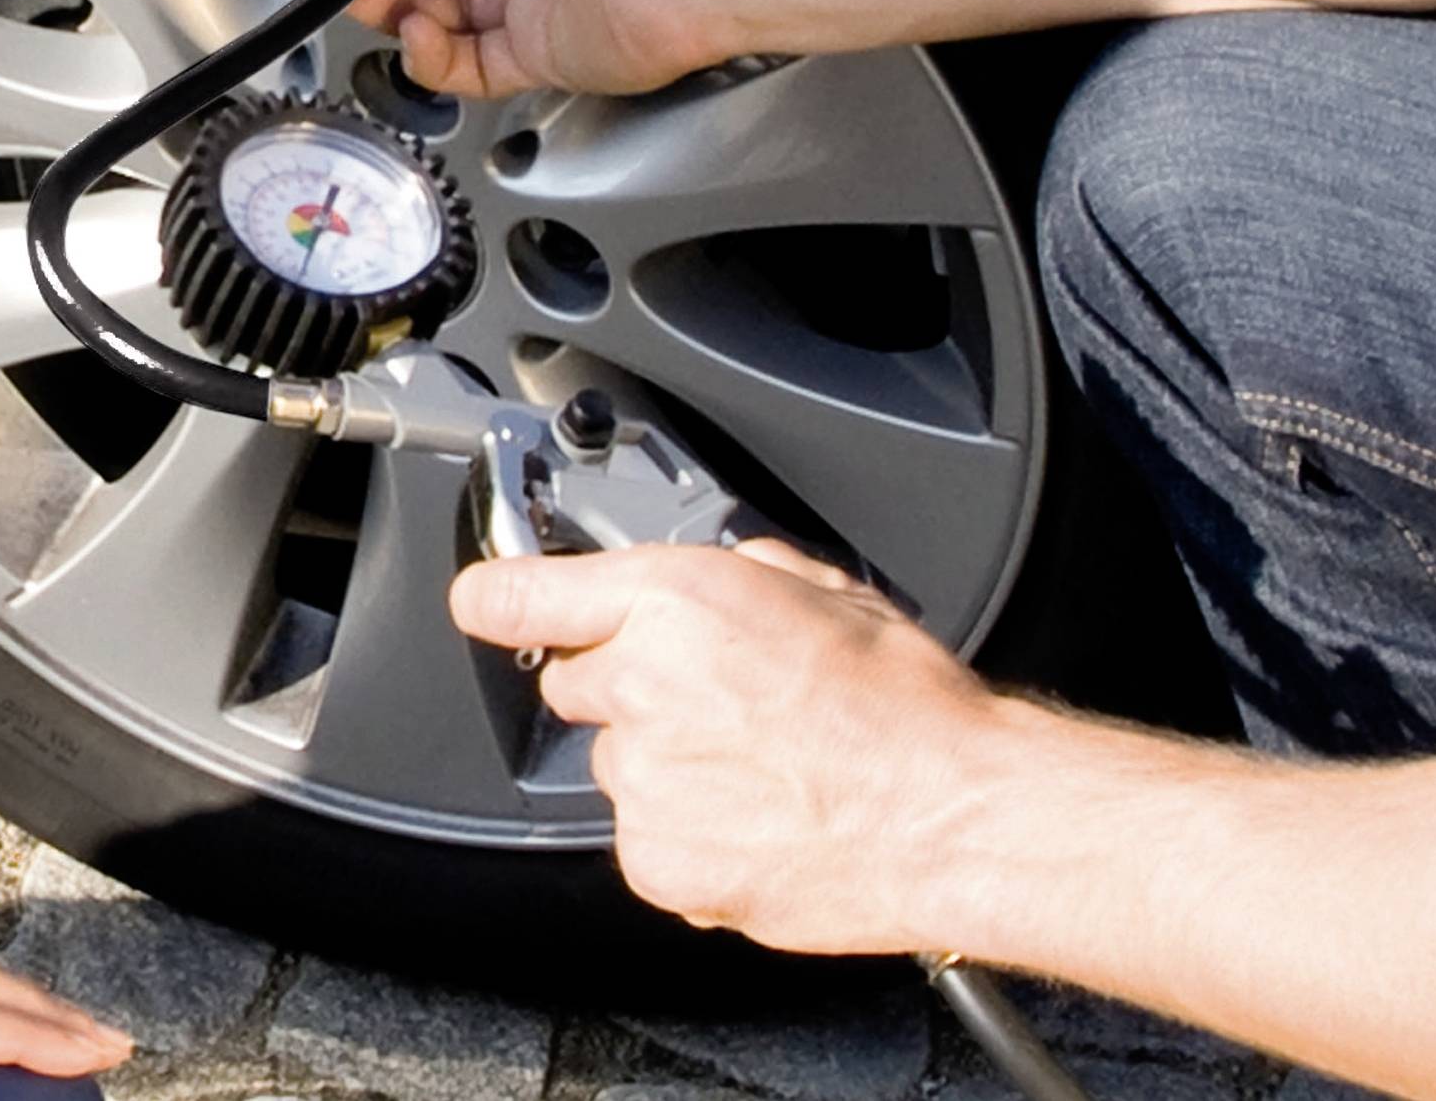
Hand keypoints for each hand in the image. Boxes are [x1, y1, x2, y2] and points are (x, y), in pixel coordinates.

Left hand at [449, 541, 1016, 954]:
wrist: (954, 811)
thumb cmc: (904, 701)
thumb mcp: (819, 585)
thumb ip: (732, 574)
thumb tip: (705, 581)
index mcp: (675, 602)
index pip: (525, 594)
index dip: (496, 595)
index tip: (482, 600)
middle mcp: (642, 686)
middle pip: (581, 683)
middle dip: (631, 684)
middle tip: (716, 696)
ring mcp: (644, 784)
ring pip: (618, 764)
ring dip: (664, 760)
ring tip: (758, 763)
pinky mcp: (659, 863)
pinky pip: (645, 834)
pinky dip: (686, 828)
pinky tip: (754, 814)